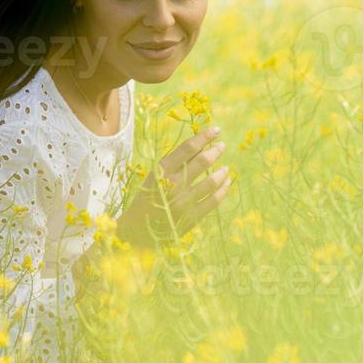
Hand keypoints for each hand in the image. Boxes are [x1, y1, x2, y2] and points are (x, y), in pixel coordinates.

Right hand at [118, 124, 234, 248]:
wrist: (136, 231)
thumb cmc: (147, 199)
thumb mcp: (154, 178)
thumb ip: (175, 164)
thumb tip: (201, 147)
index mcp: (161, 171)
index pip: (187, 148)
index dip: (204, 137)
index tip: (216, 130)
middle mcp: (172, 185)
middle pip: (202, 162)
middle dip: (215, 151)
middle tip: (222, 146)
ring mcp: (182, 202)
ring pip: (211, 182)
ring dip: (221, 172)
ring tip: (226, 168)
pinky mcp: (190, 218)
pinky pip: (213, 200)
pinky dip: (223, 189)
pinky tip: (226, 183)